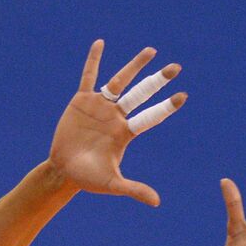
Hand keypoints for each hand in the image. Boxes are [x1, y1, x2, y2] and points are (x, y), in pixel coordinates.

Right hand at [48, 40, 186, 206]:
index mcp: (126, 132)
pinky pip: (88, 76)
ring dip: (135, 66)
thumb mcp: (111, 183)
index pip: (150, 116)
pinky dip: (94, 60)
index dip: (166, 107)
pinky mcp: (81, 101)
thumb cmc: (88, 178)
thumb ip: (134, 189)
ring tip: (152, 51)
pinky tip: (100, 43)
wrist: (63, 170)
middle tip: (175, 68)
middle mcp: (117, 115)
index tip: (183, 95)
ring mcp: (100, 106)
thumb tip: (157, 202)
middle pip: (141, 93)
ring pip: (120, 81)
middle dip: (158, 80)